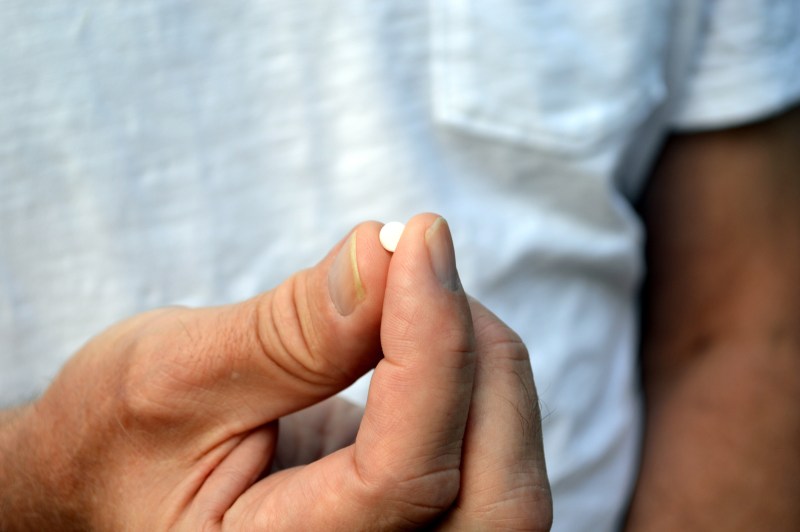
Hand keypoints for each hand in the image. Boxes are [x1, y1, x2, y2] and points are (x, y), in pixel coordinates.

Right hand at [1, 214, 550, 529]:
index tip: (419, 240)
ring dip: (487, 370)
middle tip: (422, 265)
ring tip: (420, 294)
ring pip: (507, 485)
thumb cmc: (117, 438)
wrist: (109, 474)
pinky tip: (429, 337)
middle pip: (494, 502)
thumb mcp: (174, 377)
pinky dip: (476, 387)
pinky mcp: (410, 522)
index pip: (403, 475)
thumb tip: (386, 254)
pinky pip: (489, 465)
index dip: (431, 346)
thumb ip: (288, 332)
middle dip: (478, 361)